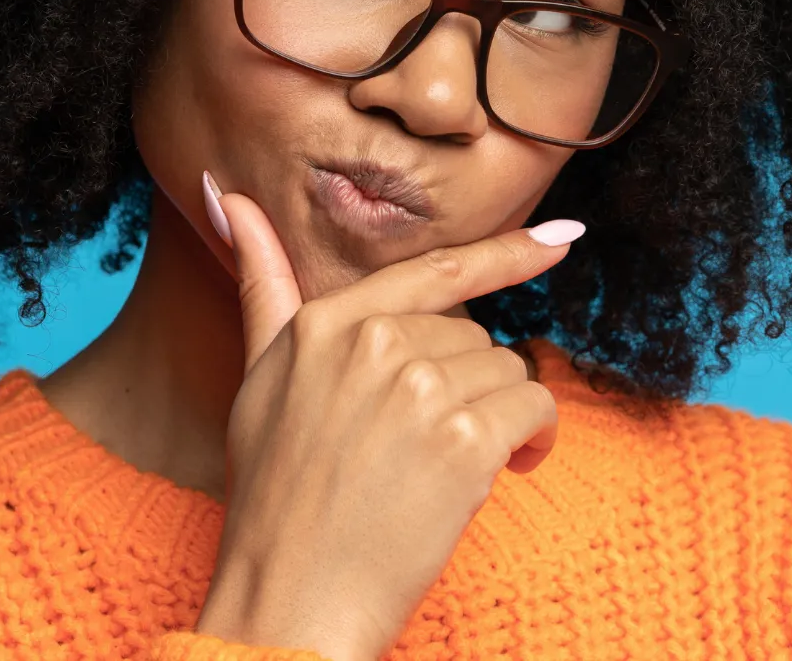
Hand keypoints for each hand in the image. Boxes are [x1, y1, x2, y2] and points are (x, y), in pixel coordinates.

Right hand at [192, 172, 581, 660]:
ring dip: (499, 419)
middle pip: (472, 336)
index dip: (506, 254)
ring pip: (507, 372)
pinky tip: (501, 473)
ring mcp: (420, 388)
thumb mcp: (258, 379)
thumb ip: (262, 286)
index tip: (565, 238)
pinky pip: (534, 412)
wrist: (291, 596)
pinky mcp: (464, 438)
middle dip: (466, 387)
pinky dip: (533, 443)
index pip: (435, 272)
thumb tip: (225, 194)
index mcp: (327, 323)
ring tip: (451, 469)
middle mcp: (374, 343)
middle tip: (427, 446)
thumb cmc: (275, 497)